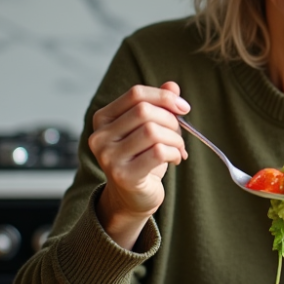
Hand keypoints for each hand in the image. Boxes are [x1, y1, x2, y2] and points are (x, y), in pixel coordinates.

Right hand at [90, 81, 189, 248]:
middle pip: (145, 111)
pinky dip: (174, 153)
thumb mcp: (149, 128)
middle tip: (179, 135)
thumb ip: (159, 105)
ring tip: (178, 149)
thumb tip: (173, 86)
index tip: (183, 107)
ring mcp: (108, 157)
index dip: (164, 97)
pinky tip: (175, 159)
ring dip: (175, 139)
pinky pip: (158, 152)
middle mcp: (100, 136)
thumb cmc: (142, 159)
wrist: (133, 198)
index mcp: (103, 118)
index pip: (135, 94)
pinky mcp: (123, 175)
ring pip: (152, 131)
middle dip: (171, 121)